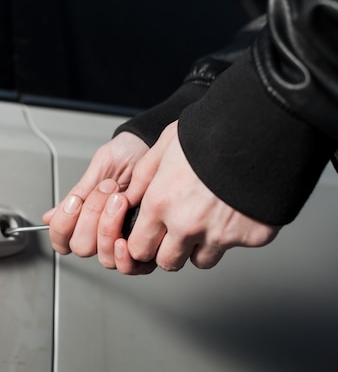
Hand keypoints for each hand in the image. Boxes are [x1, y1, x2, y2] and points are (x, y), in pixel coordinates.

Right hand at [43, 132, 148, 262]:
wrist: (152, 146)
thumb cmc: (126, 155)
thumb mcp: (97, 170)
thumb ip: (75, 198)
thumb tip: (49, 218)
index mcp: (84, 219)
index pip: (62, 240)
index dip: (62, 226)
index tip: (73, 202)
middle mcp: (102, 235)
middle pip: (81, 247)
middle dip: (90, 217)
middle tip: (104, 190)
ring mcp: (123, 242)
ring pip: (104, 257)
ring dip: (108, 227)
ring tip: (119, 200)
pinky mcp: (145, 247)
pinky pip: (132, 267)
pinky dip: (124, 255)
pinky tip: (125, 237)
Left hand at [113, 121, 279, 273]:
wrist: (262, 129)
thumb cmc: (211, 132)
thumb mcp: (165, 145)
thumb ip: (143, 176)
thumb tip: (130, 198)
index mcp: (161, 203)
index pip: (139, 248)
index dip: (143, 244)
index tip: (150, 237)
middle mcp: (187, 225)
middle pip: (168, 262)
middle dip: (169, 251)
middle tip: (178, 232)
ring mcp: (221, 234)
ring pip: (202, 259)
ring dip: (201, 246)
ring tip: (208, 217)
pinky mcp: (252, 236)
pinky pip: (237, 245)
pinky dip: (236, 232)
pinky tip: (237, 207)